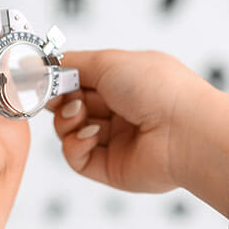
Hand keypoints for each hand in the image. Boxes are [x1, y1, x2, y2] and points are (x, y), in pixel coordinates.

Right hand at [51, 50, 228, 215]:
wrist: (186, 131)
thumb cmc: (159, 89)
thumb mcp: (110, 61)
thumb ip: (72, 62)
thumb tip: (44, 64)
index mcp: (124, 83)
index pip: (80, 81)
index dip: (59, 80)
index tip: (41, 77)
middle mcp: (119, 112)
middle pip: (69, 106)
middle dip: (59, 100)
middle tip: (54, 96)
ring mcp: (113, 141)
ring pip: (68, 131)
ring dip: (66, 120)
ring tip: (81, 113)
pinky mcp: (108, 167)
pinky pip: (75, 156)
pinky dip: (76, 144)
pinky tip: (92, 135)